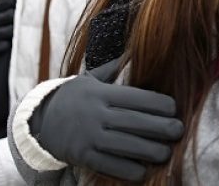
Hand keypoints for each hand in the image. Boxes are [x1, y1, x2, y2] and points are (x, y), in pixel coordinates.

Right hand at [0, 0, 14, 57]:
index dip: (9, 2)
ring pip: (3, 32)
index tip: (15, 2)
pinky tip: (8, 41)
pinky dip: (5, 44)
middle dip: (13, 15)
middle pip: (3, 18)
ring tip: (17, 27)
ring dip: (12, 29)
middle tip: (19, 14)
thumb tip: (6, 0)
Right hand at [35, 59, 182, 181]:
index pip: (136, 97)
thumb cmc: (73, 98)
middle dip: (162, 128)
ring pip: (127, 146)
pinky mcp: (83, 157)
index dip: (158, 103)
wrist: (39, 122)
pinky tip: (144, 169)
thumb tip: (135, 49)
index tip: (174, 108)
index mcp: (100, 93)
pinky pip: (111, 166)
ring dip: (151, 151)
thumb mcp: (89, 79)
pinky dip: (130, 170)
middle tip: (179, 130)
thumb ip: (113, 68)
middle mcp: (95, 114)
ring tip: (166, 152)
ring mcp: (88, 137)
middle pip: (135, 122)